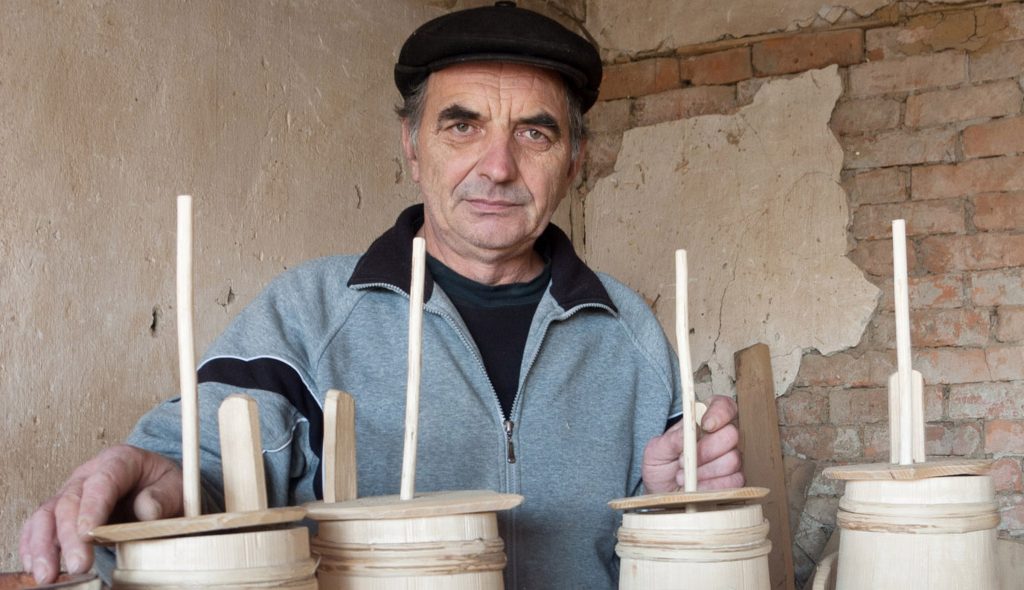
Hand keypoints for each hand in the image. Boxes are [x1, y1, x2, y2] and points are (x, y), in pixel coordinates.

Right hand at [19, 444, 183, 583]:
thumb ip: (164, 497)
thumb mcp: (176, 486)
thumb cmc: (164, 486)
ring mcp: (71, 491)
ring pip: (48, 514)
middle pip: (71, 501)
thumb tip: (146, 511)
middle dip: (70, 536)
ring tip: (47, 574)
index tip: (89, 534)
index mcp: (120, 460)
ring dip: (43, 545)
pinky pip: (39, 525)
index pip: (102, 481)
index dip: (93, 507)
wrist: (155, 486)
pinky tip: (36, 567)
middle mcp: (89, 473)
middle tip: (78, 565)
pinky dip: (34, 546)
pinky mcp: (61, 511)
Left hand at [641, 394, 742, 493]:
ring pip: (732, 460)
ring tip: (684, 475)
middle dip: (706, 450)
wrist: (663, 492)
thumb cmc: (661, 466)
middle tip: (683, 461)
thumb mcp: (657, 451)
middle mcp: (722, 436)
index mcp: (704, 420)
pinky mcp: (735, 479)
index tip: (706, 426)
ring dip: (705, 471)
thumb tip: (686, 433)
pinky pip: (734, 481)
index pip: (724, 406)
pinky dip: (712, 486)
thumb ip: (671, 440)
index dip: (719, 414)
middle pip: (731, 434)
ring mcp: (732, 458)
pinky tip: (697, 486)